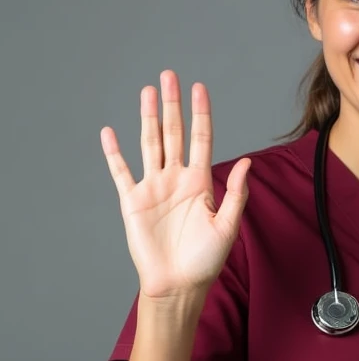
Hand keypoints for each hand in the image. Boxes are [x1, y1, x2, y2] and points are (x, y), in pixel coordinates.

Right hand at [101, 70, 249, 299]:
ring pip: (149, 144)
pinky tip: (109, 133)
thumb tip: (247, 162)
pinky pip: (121, 172)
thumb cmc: (205, 260)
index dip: (200, 114)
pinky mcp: (133, 201)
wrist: (178, 284)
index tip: (200, 88)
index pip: (200, 139)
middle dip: (172, 105)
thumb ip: (235, 193)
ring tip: (148, 91)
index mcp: (199, 182)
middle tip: (169, 76)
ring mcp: (153, 188)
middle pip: (173, 133)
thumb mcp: (227, 226)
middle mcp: (175, 179)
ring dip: (148, 117)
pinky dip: (114, 153)